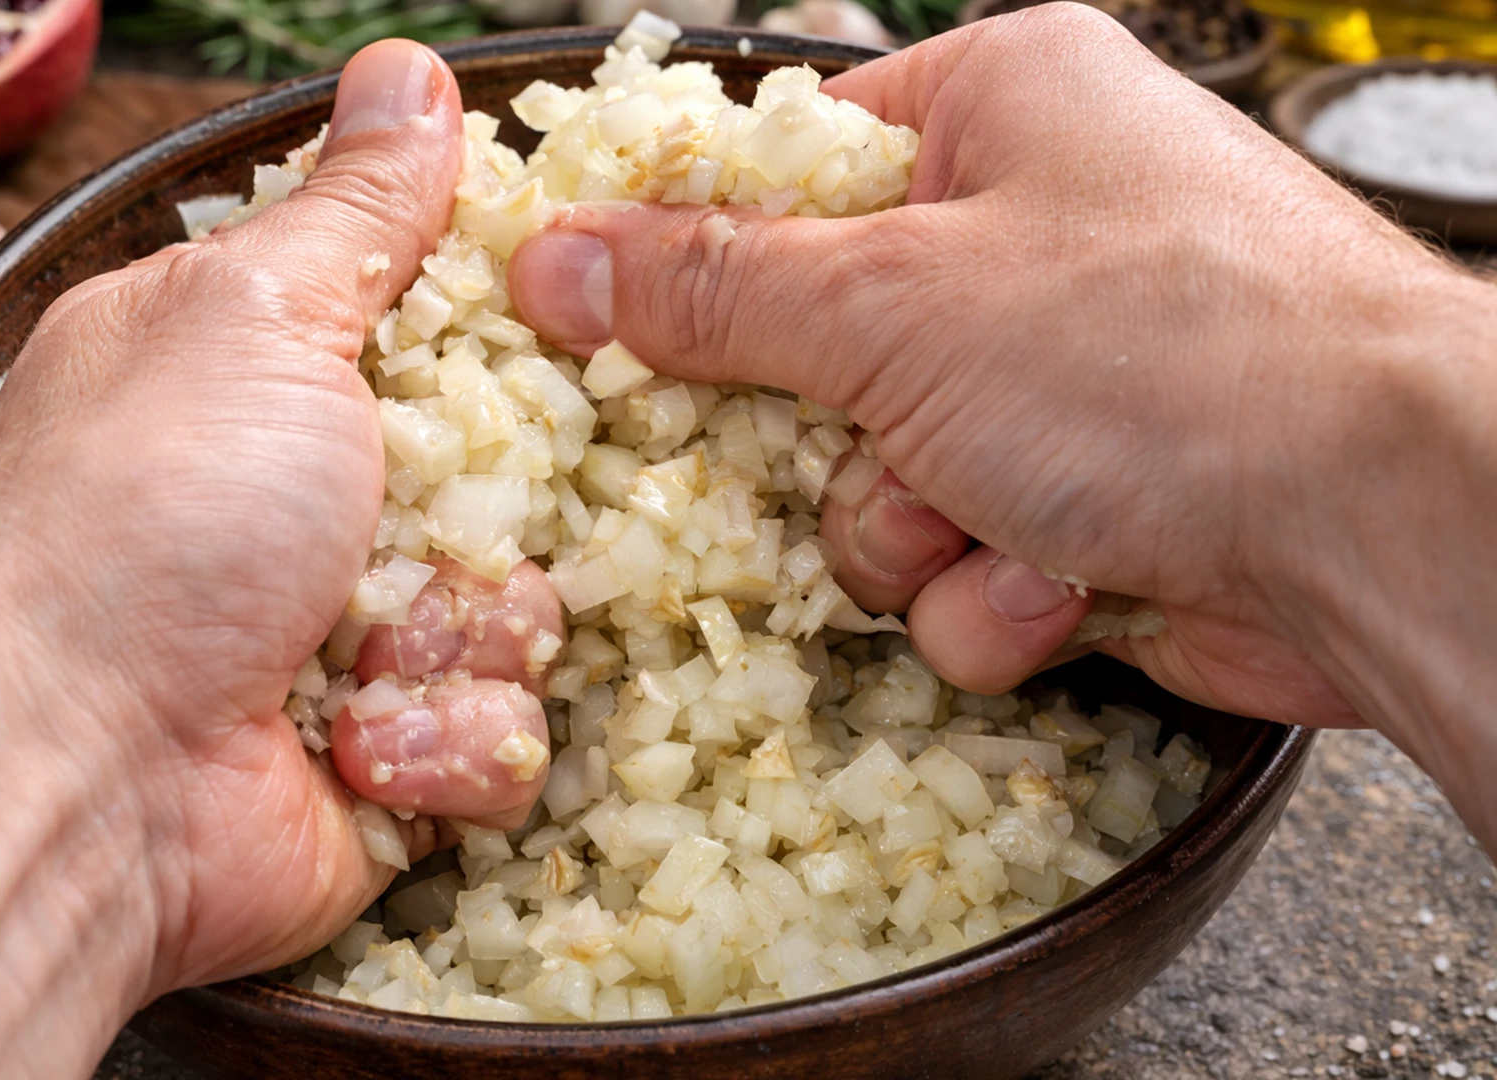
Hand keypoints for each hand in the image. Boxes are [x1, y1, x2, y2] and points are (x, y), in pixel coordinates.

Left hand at [0, 40, 551, 1079]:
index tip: (552, 334)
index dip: (513, 329)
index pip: (441, 323)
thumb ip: (356, 210)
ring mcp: (348, 637)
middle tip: (424, 509)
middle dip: (500, 502)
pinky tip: (362, 747)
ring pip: (528, 609)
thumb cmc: (148, 523)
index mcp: (258, 372)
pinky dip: (446, 742)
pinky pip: (505, 735)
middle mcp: (304, 503)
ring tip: (364, 655)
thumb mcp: (255, 316)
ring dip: (465, 632)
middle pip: (513, 471)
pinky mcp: (389, 765)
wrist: (74, 785)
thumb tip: (408, 72)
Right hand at [508, 3, 1496, 772]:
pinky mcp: (1098, 504)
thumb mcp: (891, 302)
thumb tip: (550, 257)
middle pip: (815, 347)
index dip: (694, 254)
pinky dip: (994, 595)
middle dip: (822, 439)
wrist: (1389, 522)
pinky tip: (1063, 582)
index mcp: (998, 112)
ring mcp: (1069, 378)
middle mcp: (1036, 234)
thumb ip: (709, 290)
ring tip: (993, 522)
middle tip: (834, 449)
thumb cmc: (1166, 354)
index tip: (615, 325)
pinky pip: (962, 563)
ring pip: (876, 482)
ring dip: (910, 533)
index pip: (784, 167)